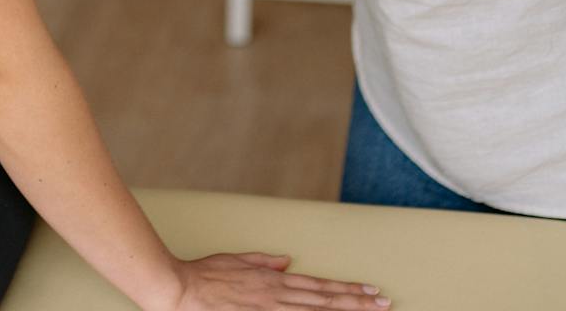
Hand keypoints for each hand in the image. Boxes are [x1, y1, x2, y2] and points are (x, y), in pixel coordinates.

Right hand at [164, 252, 388, 310]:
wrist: (180, 290)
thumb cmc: (204, 276)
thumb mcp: (237, 260)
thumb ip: (263, 262)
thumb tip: (285, 261)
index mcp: (274, 279)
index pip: (320, 286)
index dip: (348, 290)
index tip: (370, 292)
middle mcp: (278, 295)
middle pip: (327, 301)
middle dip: (358, 303)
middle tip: (385, 304)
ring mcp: (271, 310)